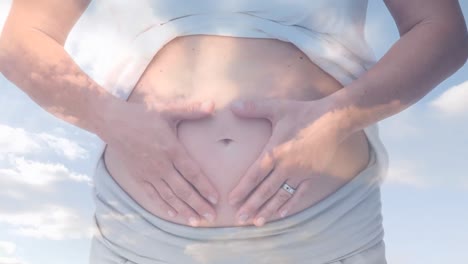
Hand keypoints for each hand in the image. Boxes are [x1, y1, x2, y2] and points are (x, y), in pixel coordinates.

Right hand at [101, 99, 218, 226]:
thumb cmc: (142, 114)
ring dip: (183, 209)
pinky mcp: (138, 177)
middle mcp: (161, 165)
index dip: (204, 187)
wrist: (112, 122)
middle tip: (211, 217)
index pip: (192, 173)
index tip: (216, 199)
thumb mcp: (167, 109)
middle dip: (198, 204)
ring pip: (169, 196)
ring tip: (196, 220)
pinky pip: (152, 195)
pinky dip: (163, 206)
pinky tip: (173, 215)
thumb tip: (213, 105)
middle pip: (183, 190)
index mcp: (171, 149)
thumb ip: (191, 110)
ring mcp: (149, 173)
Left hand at [227, 97, 348, 225]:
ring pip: (281, 196)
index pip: (255, 175)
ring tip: (257, 222)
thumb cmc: (303, 113)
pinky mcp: (312, 176)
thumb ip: (254, 108)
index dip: (243, 189)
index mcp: (275, 152)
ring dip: (268, 210)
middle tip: (240, 219)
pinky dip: (290, 205)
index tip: (232, 201)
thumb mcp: (277, 108)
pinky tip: (281, 215)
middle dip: (252, 206)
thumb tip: (232, 106)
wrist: (333, 120)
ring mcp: (300, 173)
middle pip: (265, 191)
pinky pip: (299, 195)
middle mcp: (286, 167)